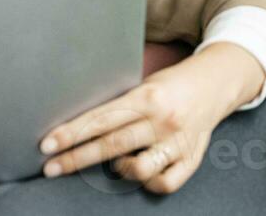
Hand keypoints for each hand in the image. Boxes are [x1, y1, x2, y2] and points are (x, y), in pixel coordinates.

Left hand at [39, 42, 264, 193]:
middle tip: (51, 167)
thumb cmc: (173, 84)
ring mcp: (179, 142)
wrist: (218, 82)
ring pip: (140, 169)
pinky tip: (141, 174)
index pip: (102, 119)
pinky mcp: (192, 158)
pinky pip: (165, 183)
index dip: (71, 133)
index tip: (47, 145)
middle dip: (77, 158)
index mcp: (149, 96)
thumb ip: (120, 105)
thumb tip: (79, 126)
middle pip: (112, 145)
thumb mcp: (146, 84)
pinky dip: (150, 184)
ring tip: (113, 164)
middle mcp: (164, 120)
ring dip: (118, 170)